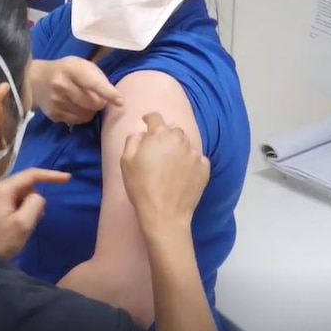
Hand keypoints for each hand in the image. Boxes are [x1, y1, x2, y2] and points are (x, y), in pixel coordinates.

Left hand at [0, 168, 70, 259]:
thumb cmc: (5, 241)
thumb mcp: (24, 223)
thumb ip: (35, 203)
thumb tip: (37, 196)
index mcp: (3, 189)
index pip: (31, 174)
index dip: (51, 175)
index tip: (68, 178)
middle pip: (27, 183)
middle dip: (36, 198)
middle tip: (37, 218)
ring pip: (23, 191)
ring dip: (30, 204)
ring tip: (27, 223)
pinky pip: (17, 198)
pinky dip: (24, 207)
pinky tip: (21, 222)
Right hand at [31, 58, 122, 124]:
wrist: (37, 79)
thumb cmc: (66, 70)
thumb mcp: (81, 65)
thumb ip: (97, 78)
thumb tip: (112, 98)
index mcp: (71, 68)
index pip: (92, 83)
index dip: (108, 93)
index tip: (120, 101)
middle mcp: (61, 85)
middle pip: (93, 103)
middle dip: (100, 102)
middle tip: (97, 97)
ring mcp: (56, 101)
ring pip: (87, 114)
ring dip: (91, 110)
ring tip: (84, 101)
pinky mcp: (53, 114)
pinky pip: (78, 121)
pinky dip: (82, 116)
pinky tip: (76, 107)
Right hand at [120, 113, 209, 232]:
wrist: (165, 214)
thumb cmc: (141, 187)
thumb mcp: (126, 161)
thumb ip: (133, 140)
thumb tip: (142, 133)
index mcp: (160, 134)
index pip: (155, 117)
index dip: (149, 119)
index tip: (146, 122)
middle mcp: (180, 139)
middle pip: (172, 129)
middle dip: (165, 136)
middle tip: (157, 151)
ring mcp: (195, 153)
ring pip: (185, 143)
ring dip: (178, 148)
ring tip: (170, 166)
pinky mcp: (204, 167)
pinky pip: (196, 158)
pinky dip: (189, 162)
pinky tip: (181, 175)